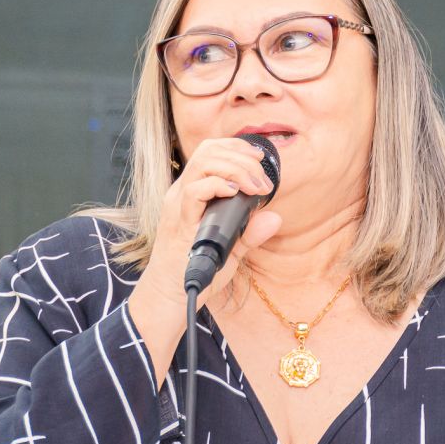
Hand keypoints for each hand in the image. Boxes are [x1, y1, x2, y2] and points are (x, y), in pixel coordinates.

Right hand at [128, 136, 281, 385]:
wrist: (170, 295)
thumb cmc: (195, 271)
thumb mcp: (231, 249)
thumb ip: (251, 232)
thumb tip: (275, 217)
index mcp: (192, 193)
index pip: (211, 152)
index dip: (237, 147)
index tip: (260, 157)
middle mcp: (182, 193)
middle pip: (207, 151)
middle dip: (241, 157)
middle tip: (263, 180)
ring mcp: (178, 205)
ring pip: (203, 164)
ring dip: (236, 169)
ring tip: (256, 187)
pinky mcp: (178, 221)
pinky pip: (195, 191)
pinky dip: (218, 186)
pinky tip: (235, 193)